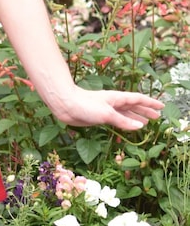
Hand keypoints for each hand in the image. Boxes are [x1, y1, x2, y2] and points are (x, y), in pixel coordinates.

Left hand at [49, 86, 163, 132]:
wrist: (64, 104)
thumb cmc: (84, 105)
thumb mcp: (106, 114)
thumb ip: (123, 121)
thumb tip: (140, 127)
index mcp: (117, 98)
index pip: (138, 99)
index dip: (150, 103)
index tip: (161, 106)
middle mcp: (113, 103)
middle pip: (133, 106)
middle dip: (145, 111)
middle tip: (157, 117)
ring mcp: (106, 109)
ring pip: (125, 113)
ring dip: (136, 117)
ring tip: (146, 123)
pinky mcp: (99, 116)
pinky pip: (117, 120)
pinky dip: (125, 123)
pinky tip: (126, 127)